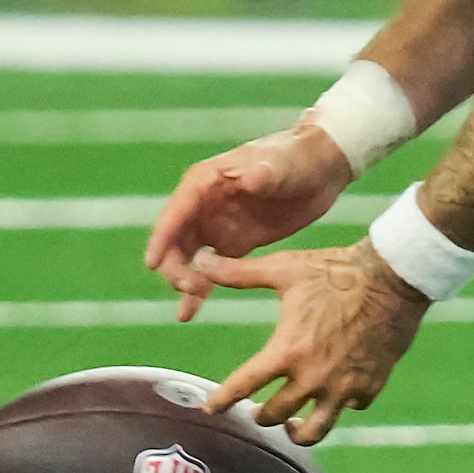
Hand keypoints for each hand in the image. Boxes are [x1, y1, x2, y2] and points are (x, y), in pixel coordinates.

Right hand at [144, 122, 351, 321]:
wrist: (320, 168)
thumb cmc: (295, 158)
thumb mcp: (280, 165)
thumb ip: (263, 173)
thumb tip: (249, 178)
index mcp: (206, 182)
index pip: (177, 211)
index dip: (162, 236)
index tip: (152, 263)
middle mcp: (203, 205)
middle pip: (175, 240)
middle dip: (175, 266)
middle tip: (192, 286)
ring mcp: (216, 226)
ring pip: (186, 258)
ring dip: (183, 281)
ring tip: (188, 308)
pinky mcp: (233, 244)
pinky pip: (210, 271)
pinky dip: (198, 291)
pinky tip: (188, 314)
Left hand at [193, 242, 426, 443]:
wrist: (393, 279)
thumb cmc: (336, 271)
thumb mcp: (284, 269)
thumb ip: (239, 273)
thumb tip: (200, 262)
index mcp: (288, 351)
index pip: (244, 386)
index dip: (222, 400)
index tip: (211, 408)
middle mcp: (312, 378)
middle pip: (275, 415)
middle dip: (261, 415)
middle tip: (255, 412)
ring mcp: (343, 387)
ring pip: (313, 430)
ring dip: (297, 432)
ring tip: (290, 427)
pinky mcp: (369, 386)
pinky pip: (350, 408)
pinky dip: (339, 407)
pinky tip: (334, 400)